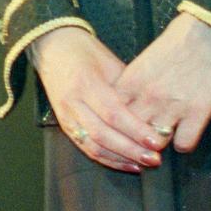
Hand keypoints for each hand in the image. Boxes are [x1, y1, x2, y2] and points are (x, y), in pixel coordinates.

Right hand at [29, 27, 166, 172]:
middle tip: (155, 158)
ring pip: (93, 145)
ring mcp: (65, 115)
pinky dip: (108, 159)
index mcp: (86, 83)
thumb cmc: (86, 52)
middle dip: (131, 149)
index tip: (158, 141)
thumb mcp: (110, 64)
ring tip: (145, 164)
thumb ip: (128, 90)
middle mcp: (73, 102)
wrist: (52, 47)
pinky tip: (127, 163)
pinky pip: (86, 147)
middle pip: (103, 134)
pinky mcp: (64, 124)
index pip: (113, 113)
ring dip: (121, 158)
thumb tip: (154, 115)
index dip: (136, 130)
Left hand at [116, 12, 210, 153]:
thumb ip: (132, 84)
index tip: (120, 128)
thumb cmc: (175, 44)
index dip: (115, 124)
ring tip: (161, 141)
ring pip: (155, 143)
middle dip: (133, 140)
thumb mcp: (143, 62)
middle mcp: (148, 97)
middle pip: (130, 132)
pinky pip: (184, 144)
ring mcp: (173, 106)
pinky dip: (183, 143)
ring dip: (157, 144)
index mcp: (132, 81)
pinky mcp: (198, 113)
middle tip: (139, 142)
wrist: (208, 33)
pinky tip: (184, 135)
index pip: (112, 114)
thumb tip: (121, 104)